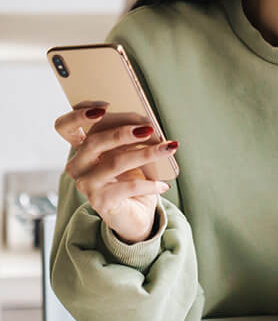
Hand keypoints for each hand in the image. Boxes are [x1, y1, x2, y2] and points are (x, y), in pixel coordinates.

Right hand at [54, 102, 177, 243]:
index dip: (79, 114)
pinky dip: (150, 183)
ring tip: (168, 148)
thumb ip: (131, 136)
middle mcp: (78, 166)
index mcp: (83, 148)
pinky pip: (129, 187)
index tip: (105, 106)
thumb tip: (148, 124)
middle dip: (123, 132)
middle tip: (149, 128)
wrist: (135, 213)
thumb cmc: (132, 177)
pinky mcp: (100, 201)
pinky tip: (163, 185)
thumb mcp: (130, 152)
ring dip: (146, 153)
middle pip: (94, 141)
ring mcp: (86, 184)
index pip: (65, 127)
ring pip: (115, 162)